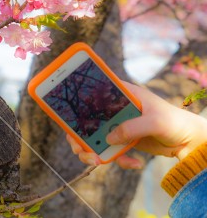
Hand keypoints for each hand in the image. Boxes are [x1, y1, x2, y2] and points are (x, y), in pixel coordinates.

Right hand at [66, 82, 206, 168]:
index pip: (91, 95)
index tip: (68, 119)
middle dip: (79, 137)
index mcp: (120, 93)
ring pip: (94, 138)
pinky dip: (118, 160)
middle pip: (85, 120)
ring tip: (98, 162)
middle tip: (82, 151)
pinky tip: (134, 164)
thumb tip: (108, 139)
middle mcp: (114, 108)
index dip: (76, 105)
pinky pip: (111, 151)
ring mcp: (117, 125)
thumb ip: (131, 128)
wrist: (189, 141)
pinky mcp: (123, 140)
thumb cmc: (173, 121)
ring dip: (93, 152)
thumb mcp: (154, 121)